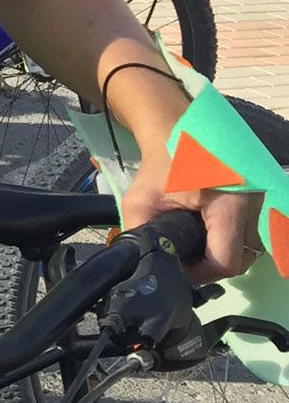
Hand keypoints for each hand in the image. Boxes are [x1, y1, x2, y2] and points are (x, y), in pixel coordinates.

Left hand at [120, 164, 262, 283]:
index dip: (199, 273)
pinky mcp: (261, 201)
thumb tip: (146, 266)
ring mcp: (262, 203)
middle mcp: (255, 206)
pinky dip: (231, 240)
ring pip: (249, 249)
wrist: (181, 130)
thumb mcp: (140, 201)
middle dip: (210, 265)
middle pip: (242, 259)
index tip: (178, 266)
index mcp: (230, 206)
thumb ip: (141, 235)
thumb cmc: (161, 164)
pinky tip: (207, 232)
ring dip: (222, 253)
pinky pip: (250, 234)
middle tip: (184, 256)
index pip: (226, 262)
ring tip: (194, 244)